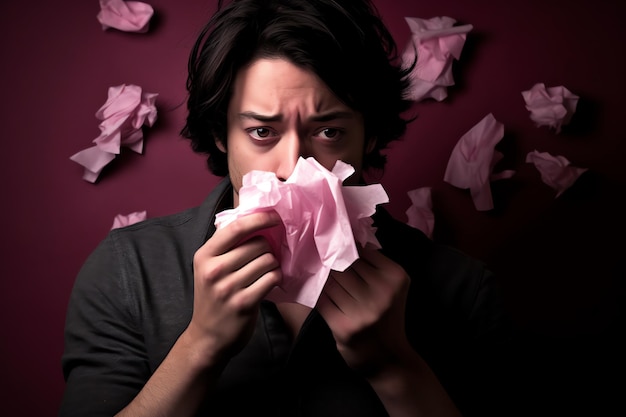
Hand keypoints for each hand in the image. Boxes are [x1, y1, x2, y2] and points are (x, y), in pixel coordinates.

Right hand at [186, 210, 282, 366]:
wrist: (207, 337)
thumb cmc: (213, 297)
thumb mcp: (207, 268)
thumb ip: (225, 245)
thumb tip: (251, 216)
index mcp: (204, 256)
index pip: (236, 227)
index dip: (260, 218)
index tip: (275, 216)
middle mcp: (214, 270)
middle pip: (258, 244)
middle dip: (268, 249)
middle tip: (263, 259)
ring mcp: (228, 287)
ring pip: (268, 261)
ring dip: (273, 265)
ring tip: (265, 273)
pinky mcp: (244, 303)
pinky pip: (272, 278)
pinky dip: (275, 278)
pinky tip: (269, 282)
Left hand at [316, 246, 410, 373]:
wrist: (388, 358)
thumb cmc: (387, 316)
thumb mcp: (392, 287)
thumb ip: (375, 264)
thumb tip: (347, 236)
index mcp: (395, 277)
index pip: (362, 251)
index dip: (345, 245)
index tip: (333, 240)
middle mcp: (381, 292)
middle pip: (344, 264)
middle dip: (331, 259)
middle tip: (317, 251)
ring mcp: (361, 311)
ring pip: (331, 280)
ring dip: (321, 275)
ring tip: (313, 269)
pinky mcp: (343, 325)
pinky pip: (321, 299)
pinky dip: (315, 292)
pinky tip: (313, 288)